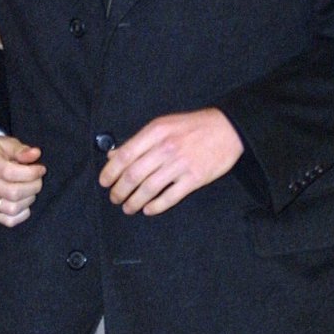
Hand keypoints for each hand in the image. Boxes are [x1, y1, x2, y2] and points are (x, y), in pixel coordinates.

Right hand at [0, 136, 44, 226]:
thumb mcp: (6, 143)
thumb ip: (21, 150)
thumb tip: (36, 154)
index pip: (9, 172)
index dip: (31, 173)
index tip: (40, 169)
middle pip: (13, 193)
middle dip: (33, 186)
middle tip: (37, 178)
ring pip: (12, 208)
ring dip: (28, 199)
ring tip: (29, 188)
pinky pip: (9, 220)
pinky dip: (22, 213)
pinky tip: (23, 200)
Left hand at [99, 109, 243, 215]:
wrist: (228, 128)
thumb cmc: (193, 126)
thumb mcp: (163, 124)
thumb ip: (139, 140)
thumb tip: (114, 156)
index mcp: (156, 132)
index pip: (124, 155)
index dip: (110, 172)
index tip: (104, 182)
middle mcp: (166, 148)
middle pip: (133, 175)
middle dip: (119, 191)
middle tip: (114, 198)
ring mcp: (181, 164)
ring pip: (149, 189)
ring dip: (133, 202)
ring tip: (127, 208)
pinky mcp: (194, 178)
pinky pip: (170, 197)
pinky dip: (155, 206)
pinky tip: (148, 209)